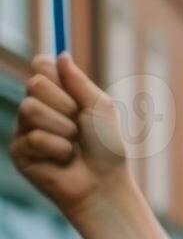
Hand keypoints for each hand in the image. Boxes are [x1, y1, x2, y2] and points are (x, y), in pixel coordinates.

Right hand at [9, 53, 133, 219]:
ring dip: (62, 127)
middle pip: (34, 83)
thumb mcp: (100, 109)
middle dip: (64, 103)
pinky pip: (34, 137)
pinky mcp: (19, 151)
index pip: (41, 65)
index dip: (54, 72)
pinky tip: (64, 159)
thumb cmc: (107, 148)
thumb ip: (79, 82)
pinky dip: (58, 148)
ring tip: (73, 144)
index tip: (74, 91)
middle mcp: (37, 108)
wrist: (104, 184)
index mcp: (57, 95)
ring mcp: (25, 129)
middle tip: (78, 123)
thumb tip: (61, 54)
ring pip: (30, 108)